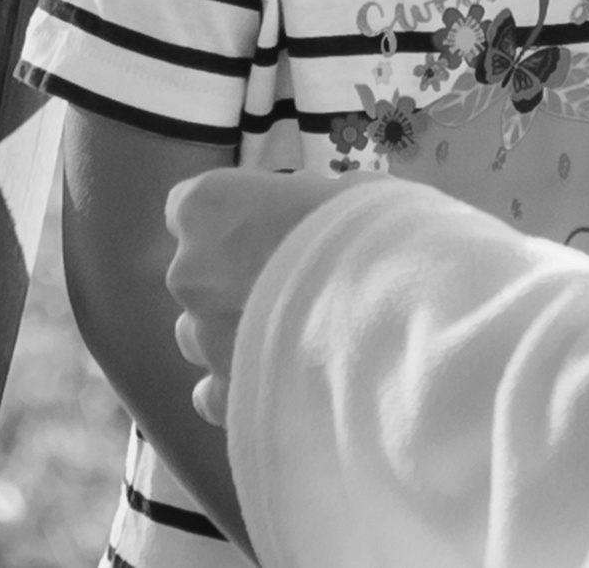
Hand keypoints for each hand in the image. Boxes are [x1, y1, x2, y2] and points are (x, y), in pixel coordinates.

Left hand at [164, 168, 369, 424]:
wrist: (398, 314)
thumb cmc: (375, 231)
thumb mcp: (350, 191)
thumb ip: (307, 204)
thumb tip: (303, 218)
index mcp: (211, 209)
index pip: (190, 206)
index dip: (236, 216)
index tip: (274, 223)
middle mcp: (190, 273)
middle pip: (200, 272)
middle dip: (241, 275)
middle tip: (304, 281)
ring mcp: (202, 338)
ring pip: (202, 332)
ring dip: (235, 329)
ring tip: (296, 334)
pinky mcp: (225, 396)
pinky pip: (215, 391)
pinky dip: (240, 384)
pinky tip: (281, 378)